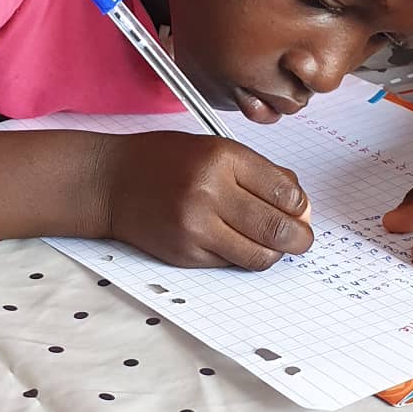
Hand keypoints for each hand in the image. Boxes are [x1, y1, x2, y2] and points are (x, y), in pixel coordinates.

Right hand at [97, 131, 312, 269]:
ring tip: (274, 244)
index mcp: (222, 157)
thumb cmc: (163, 160)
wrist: (110, 182)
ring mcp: (196, 227)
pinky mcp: (185, 253)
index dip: (300, 205)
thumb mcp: (213, 148)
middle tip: (302, 238)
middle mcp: (210, 192)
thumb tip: (299, 204)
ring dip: (275, 253)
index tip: (300, 209)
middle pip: (277, 228)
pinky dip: (242, 256)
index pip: (284, 191)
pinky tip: (237, 243)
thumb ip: (257, 173)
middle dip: (300, 237)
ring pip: (259, 254)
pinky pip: (231, 263)